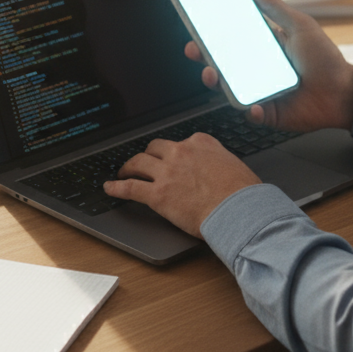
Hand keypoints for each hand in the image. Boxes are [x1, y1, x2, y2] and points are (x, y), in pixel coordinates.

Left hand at [102, 133, 260, 236]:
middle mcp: (181, 152)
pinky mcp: (158, 194)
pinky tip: (109, 188)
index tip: (170, 157)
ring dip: (128, 166)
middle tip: (143, 162)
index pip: (181, 142)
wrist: (239, 210)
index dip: (172, 151)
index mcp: (201, 143)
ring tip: (123, 171)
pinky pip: (130, 187)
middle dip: (148, 154)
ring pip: (138, 162)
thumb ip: (218, 161)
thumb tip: (216, 169)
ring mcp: (167, 172)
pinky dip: (116, 187)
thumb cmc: (243, 193)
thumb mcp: (233, 165)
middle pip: (155, 148)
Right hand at [188, 0, 352, 133]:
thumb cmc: (325, 59)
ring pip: (230, 89)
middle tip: (196, 51)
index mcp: (264, 49)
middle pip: (223, 66)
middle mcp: (258, 71)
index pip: (231, 42)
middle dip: (205, 58)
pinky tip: (254, 104)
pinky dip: (250, 110)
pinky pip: (252, 113)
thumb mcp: (300, 26)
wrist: (344, 93)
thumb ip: (274, 7)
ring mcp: (261, 93)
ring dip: (218, 82)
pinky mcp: (268, 113)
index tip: (197, 28)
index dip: (212, 37)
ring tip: (214, 75)